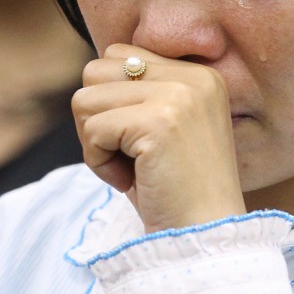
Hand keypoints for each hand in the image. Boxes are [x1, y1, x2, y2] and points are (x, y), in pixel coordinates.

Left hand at [73, 43, 246, 232]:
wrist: (206, 239)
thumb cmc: (177, 192)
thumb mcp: (164, 128)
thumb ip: (139, 92)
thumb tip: (93, 68)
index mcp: (199, 74)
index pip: (120, 54)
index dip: (111, 101)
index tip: (136, 140)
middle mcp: (193, 77)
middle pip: (96, 69)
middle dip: (96, 117)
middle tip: (125, 155)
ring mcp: (178, 96)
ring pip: (86, 97)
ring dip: (94, 141)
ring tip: (130, 168)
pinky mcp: (159, 122)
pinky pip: (92, 129)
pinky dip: (98, 163)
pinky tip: (130, 181)